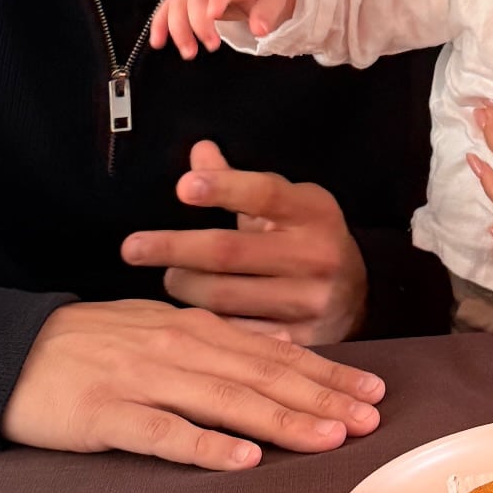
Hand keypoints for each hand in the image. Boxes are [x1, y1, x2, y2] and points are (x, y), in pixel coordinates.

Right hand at [0, 299, 383, 469]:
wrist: (16, 352)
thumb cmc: (95, 345)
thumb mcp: (162, 329)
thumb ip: (219, 343)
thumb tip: (279, 354)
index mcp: (195, 329)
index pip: (275, 354)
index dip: (327, 374)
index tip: (372, 392)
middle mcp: (179, 348)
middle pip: (263, 376)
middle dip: (322, 398)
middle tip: (369, 419)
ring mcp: (145, 380)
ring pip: (226, 400)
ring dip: (282, 419)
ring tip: (328, 437)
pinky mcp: (108, 414)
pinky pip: (165, 431)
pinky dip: (205, 445)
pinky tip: (242, 458)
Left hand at [121, 139, 368, 343]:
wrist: (360, 295)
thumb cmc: (305, 238)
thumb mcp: (284, 203)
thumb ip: (238, 182)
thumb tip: (200, 151)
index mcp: (312, 211)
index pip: (264, 195)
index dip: (223, 189)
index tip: (183, 187)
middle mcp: (316, 254)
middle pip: (230, 251)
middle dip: (175, 248)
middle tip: (133, 248)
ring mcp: (311, 300)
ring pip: (226, 297)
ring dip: (185, 287)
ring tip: (169, 279)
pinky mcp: (303, 340)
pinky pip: (238, 335)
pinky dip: (207, 325)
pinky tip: (190, 318)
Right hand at [150, 0, 298, 58]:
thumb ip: (267, 12)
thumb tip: (259, 29)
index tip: (214, 17)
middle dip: (198, 24)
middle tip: (212, 46)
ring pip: (177, 3)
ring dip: (177, 29)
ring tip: (189, 53)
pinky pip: (167, 7)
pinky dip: (160, 24)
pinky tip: (158, 42)